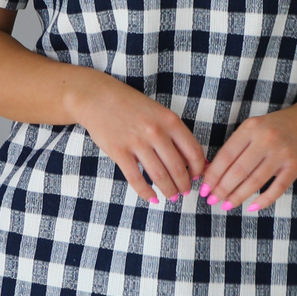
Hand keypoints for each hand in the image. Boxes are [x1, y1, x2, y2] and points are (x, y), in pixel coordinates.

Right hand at [66, 70, 207, 204]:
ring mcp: (137, 142)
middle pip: (178, 168)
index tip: (197, 176)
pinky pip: (136, 179)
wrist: (97, 97)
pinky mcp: (119, 152)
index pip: (193, 151)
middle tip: (184, 191)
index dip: (199, 169)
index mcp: (170, 121)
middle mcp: (156, 132)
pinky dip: (146, 192)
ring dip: (169, 190)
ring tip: (172, 197)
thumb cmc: (130, 105)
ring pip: (160, 176)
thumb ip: (173, 133)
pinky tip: (152, 198)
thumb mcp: (158, 112)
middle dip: (184, 184)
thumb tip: (190, 159)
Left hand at [198, 101, 296, 212]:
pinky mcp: (295, 166)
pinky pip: (276, 189)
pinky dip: (263, 200)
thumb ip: (237, 147)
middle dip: (222, 189)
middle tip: (212, 201)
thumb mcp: (255, 128)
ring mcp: (282, 153)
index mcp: (251, 128)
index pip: (226, 156)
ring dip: (238, 196)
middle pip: (238, 171)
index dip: (213, 175)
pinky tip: (251, 207)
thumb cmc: (277, 128)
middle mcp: (266, 139)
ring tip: (227, 205)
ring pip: (254, 181)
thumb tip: (211, 171)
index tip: (204, 189)